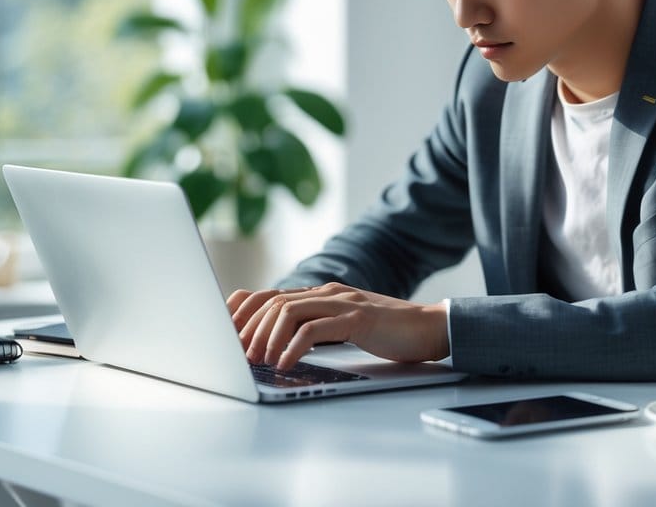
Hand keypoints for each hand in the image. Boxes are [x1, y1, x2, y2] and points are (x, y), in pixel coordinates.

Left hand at [225, 283, 449, 370]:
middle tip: (239, 355)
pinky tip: (286, 362)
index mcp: (322, 294)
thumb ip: (316, 326)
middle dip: (249, 328)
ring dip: (267, 337)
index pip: (270, 294)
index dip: (243, 311)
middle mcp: (329, 292)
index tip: (224, 333)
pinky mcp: (358, 318)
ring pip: (289, 311)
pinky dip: (294, 346)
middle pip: (273, 301)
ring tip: (260, 360)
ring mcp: (344, 302)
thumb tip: (279, 345)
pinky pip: (315, 328)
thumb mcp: (344, 327)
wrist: (430, 328)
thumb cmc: (388, 332)